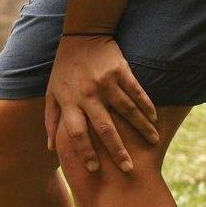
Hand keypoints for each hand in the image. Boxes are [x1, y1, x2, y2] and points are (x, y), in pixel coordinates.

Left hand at [44, 33, 158, 173]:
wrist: (81, 36)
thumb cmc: (64, 70)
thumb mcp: (51, 93)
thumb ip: (52, 120)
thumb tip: (51, 148)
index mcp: (69, 102)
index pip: (76, 133)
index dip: (84, 152)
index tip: (94, 169)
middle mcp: (87, 95)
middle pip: (104, 128)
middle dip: (116, 150)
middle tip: (128, 169)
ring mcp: (105, 82)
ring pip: (127, 111)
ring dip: (141, 129)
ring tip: (153, 143)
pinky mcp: (121, 71)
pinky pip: (137, 92)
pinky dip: (147, 106)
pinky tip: (154, 119)